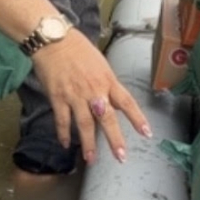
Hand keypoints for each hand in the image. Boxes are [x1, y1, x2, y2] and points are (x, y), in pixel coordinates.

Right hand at [32, 31, 151, 166]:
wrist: (54, 40)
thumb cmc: (78, 49)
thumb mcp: (101, 64)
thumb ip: (107, 84)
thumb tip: (114, 102)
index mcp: (108, 80)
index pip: (127, 102)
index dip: (137, 118)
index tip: (146, 133)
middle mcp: (94, 90)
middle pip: (107, 118)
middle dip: (114, 139)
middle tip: (121, 156)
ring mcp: (75, 95)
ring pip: (84, 124)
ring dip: (88, 143)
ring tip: (91, 159)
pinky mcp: (57, 97)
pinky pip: (62, 120)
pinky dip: (63, 133)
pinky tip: (66, 144)